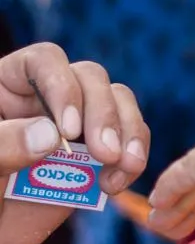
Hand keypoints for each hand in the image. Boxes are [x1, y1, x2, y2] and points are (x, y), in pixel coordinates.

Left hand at [0, 44, 149, 243]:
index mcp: (8, 86)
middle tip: (105, 153)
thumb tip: (52, 136)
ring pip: (117, 102)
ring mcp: (75, 125)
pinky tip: (116, 183)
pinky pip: (127, 140)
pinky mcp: (95, 154)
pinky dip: (132, 158)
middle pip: (90, 78)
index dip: (63, 86)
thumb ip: (3, 145)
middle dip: (103, 114)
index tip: (68, 129)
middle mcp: (45, 97)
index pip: (44, 61)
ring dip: (128, 131)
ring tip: (123, 164)